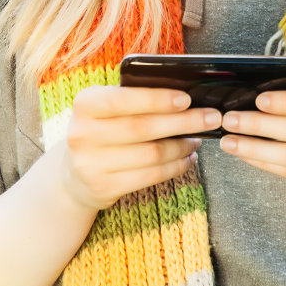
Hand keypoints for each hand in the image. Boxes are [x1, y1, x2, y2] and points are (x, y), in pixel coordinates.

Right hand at [59, 85, 221, 212]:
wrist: (75, 174)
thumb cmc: (102, 131)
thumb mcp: (105, 109)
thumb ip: (133, 98)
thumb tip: (183, 98)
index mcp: (84, 104)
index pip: (123, 99)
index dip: (157, 99)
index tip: (187, 99)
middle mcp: (82, 133)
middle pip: (143, 127)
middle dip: (183, 122)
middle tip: (211, 118)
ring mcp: (90, 164)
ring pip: (151, 154)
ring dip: (182, 146)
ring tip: (198, 140)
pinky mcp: (104, 187)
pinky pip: (150, 176)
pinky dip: (175, 167)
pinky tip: (186, 159)